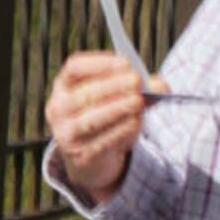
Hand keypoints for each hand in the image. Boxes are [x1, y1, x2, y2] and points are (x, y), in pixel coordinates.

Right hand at [44, 49, 154, 203]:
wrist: (92, 157)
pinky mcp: (80, 155)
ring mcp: (66, 134)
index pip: (74, 69)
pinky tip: (135, 122)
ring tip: (138, 101)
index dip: (99, 64)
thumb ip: (139, 89)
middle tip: (136, 81)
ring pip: (89, 120)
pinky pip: (100, 142)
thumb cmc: (107, 118)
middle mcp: (58, 109)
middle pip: (83, 94)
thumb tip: (161, 86)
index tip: (125, 63)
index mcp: (64, 87)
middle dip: (112, 86)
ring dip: (116, 108)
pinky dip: (120, 131)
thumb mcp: (118, 98)